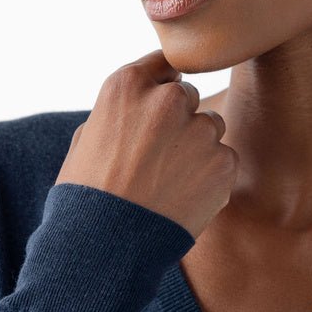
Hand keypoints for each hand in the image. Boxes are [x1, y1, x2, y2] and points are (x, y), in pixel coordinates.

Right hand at [54, 49, 237, 239]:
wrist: (103, 248)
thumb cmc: (86, 195)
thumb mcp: (87, 137)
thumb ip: (123, 108)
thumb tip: (146, 98)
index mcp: (127, 84)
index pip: (163, 64)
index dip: (160, 87)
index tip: (154, 110)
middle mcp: (167, 99)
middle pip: (188, 97)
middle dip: (177, 121)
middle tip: (154, 159)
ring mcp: (199, 130)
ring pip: (210, 126)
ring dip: (197, 147)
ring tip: (166, 182)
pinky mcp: (223, 162)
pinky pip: (225, 159)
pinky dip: (210, 177)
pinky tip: (182, 198)